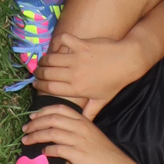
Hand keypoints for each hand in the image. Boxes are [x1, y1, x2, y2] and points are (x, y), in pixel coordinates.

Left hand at [20, 100, 129, 163]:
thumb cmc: (104, 153)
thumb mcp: (90, 134)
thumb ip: (75, 129)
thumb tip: (57, 131)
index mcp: (82, 120)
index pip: (59, 108)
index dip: (43, 111)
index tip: (32, 117)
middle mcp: (80, 127)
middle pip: (51, 119)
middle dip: (35, 123)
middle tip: (25, 130)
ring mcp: (79, 140)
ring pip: (51, 133)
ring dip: (36, 136)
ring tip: (27, 141)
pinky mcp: (78, 155)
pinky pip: (57, 149)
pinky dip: (47, 150)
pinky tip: (43, 153)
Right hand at [35, 25, 149, 110]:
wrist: (127, 62)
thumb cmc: (114, 82)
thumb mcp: (102, 100)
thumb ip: (90, 112)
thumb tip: (81, 123)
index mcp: (77, 89)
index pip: (51, 88)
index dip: (40, 85)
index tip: (36, 84)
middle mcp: (75, 74)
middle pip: (48, 73)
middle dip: (39, 73)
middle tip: (37, 72)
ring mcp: (77, 58)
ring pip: (52, 58)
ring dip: (44, 59)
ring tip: (43, 62)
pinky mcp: (82, 44)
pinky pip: (62, 40)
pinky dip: (56, 41)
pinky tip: (56, 46)